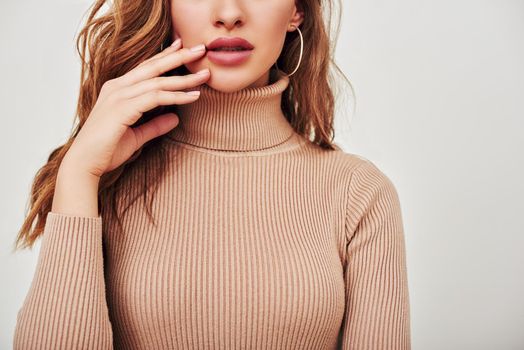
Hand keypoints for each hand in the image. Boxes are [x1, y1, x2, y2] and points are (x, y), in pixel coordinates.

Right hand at [62, 39, 209, 177]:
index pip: (144, 68)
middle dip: (178, 56)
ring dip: (185, 78)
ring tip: (206, 75)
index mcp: (117, 90)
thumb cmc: (106, 150)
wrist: (85, 164)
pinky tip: (193, 96)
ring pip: (158, 81)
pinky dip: (177, 96)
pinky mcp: (123, 108)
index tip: (181, 46)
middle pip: (153, 67)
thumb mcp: (136, 136)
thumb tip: (175, 118)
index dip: (164, 56)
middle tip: (201, 49)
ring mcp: (119, 96)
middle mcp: (117, 88)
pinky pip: (156, 97)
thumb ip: (155, 125)